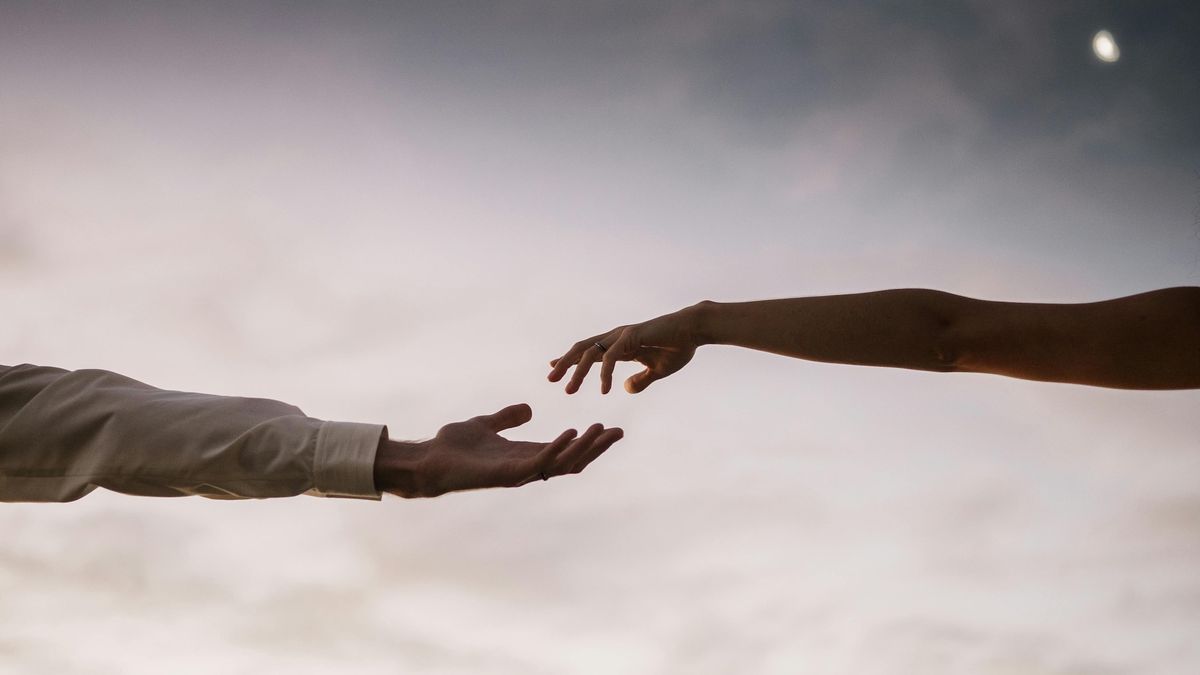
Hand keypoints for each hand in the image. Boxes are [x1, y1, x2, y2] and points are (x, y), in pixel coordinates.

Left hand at [373, 404, 622, 497]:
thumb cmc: (452, 447)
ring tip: (601, 429)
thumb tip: (529, 410)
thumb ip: (508, 418)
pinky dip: (558, 447)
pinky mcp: (507, 473)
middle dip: (596, 448)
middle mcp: (526, 466)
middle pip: (571, 460)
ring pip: (561, 462)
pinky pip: (539, 461)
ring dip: (584, 447)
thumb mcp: (486, 424)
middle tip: (618, 432)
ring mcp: (518, 472)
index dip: (588, 441)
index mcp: (525, 455)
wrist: (428, 460)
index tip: (609, 428)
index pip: (565, 450)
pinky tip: (571, 432)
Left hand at [548, 305, 699, 393]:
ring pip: (590, 352)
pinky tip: (603, 389)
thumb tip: (626, 389)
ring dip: (576, 371)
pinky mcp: (631, 336)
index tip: (553, 370)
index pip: (589, 352)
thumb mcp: (657, 371)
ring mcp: (622, 335)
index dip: (570, 361)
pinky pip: (611, 357)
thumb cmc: (678, 347)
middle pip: (582, 350)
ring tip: (568, 389)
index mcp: (619, 345)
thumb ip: (641, 380)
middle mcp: (616, 338)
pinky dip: (604, 373)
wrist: (694, 331)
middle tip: (550, 380)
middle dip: (564, 364)